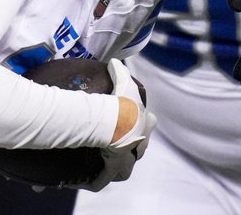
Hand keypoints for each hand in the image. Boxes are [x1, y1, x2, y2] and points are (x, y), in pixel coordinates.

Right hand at [77, 59, 156, 191]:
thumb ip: (120, 71)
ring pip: (126, 164)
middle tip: (118, 138)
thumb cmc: (122, 104)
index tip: (133, 116)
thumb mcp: (124, 82)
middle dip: (133, 142)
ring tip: (105, 158)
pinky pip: (104, 178)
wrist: (116, 124)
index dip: (143, 120)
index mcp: (145, 123)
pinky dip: (98, 177)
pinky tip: (91, 177)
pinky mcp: (114, 170)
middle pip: (140, 145)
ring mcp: (128, 159)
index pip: (148, 122)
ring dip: (118, 162)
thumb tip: (114, 62)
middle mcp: (141, 143)